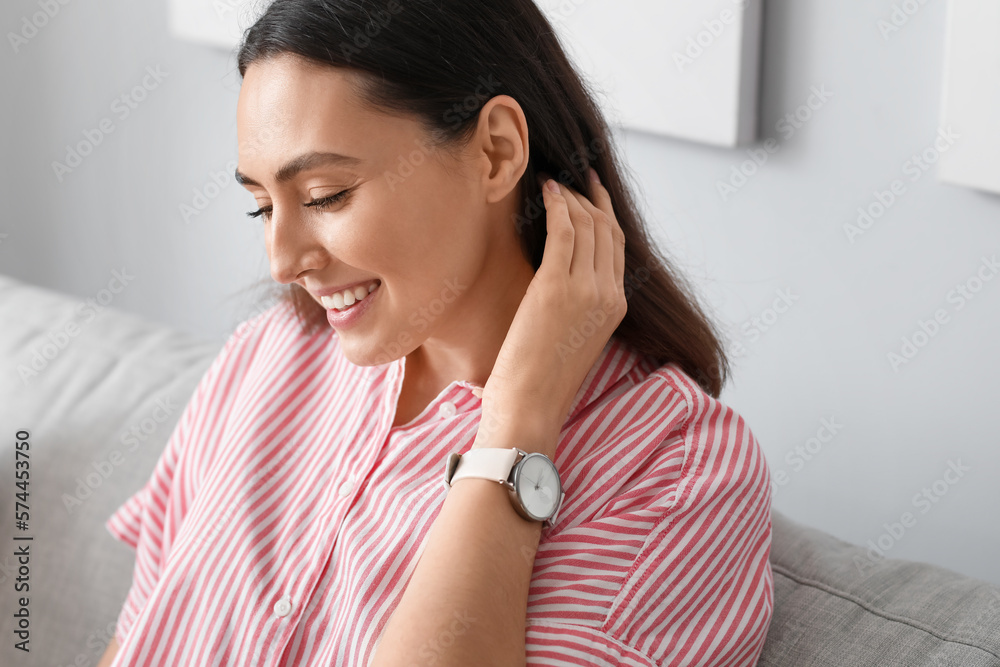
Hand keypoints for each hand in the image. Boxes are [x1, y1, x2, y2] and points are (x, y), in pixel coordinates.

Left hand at [478, 169, 626, 452]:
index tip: (591, 189)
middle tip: (568, 180)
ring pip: (586, 225)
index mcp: (616, 308)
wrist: (530, 406)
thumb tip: (561, 280)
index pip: (616, 246)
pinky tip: (546, 190)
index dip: (605, 211)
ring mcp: (586, 290)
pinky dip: (557, 205)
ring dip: (569, 197)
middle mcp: (609, 295)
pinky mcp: (556, 288)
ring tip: (551, 183)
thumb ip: (577, 306)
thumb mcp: (572, 338)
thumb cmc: (540, 379)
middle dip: (587, 197)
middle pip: (605, 229)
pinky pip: (564, 232)